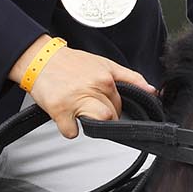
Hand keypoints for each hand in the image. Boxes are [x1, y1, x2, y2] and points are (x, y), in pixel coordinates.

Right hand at [14, 40, 155, 138]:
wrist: (40, 59)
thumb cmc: (71, 63)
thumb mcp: (105, 64)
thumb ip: (130, 78)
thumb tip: (152, 91)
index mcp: (106, 78)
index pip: (121, 104)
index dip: (113, 107)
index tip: (103, 105)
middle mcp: (94, 87)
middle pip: (111, 116)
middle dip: (101, 115)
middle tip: (87, 105)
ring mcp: (77, 100)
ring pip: (98, 123)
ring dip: (89, 122)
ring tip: (79, 111)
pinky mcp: (60, 110)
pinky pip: (72, 132)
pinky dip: (69, 128)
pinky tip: (65, 115)